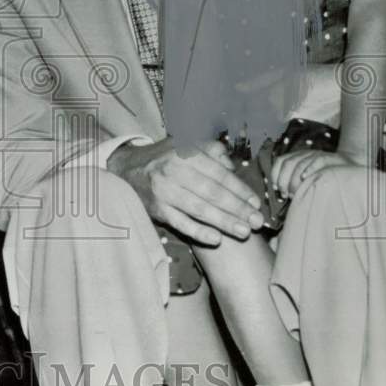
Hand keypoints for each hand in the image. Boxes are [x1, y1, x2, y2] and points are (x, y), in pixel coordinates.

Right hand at [109, 139, 263, 245]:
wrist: (127, 170)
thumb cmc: (164, 159)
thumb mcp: (185, 145)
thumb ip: (212, 151)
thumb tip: (233, 167)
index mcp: (185, 153)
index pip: (218, 174)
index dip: (239, 189)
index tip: (255, 202)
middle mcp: (174, 171)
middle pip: (212, 193)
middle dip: (238, 208)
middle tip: (258, 221)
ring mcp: (164, 192)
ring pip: (199, 209)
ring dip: (224, 222)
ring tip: (244, 232)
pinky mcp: (157, 210)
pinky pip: (181, 223)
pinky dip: (199, 232)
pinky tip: (216, 239)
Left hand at [270, 149, 359, 199]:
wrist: (346, 167)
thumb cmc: (323, 176)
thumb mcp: (306, 175)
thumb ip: (293, 181)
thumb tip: (280, 192)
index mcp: (296, 156)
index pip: (280, 161)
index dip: (276, 175)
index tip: (277, 188)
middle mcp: (304, 154)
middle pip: (288, 163)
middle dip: (284, 180)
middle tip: (287, 194)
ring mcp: (316, 155)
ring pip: (300, 163)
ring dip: (294, 180)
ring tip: (295, 192)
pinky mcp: (328, 157)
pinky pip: (316, 161)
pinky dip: (309, 170)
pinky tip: (305, 179)